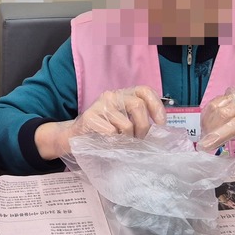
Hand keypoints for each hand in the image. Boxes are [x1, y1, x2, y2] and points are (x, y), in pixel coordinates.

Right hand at [37, 86, 166, 158]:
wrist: (74, 136)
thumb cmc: (103, 131)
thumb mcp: (122, 120)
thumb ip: (138, 119)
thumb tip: (159, 132)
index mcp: (123, 94)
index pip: (145, 91)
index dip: (157, 107)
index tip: (160, 124)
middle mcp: (112, 95)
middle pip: (138, 107)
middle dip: (143, 128)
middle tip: (139, 140)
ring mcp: (100, 105)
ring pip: (126, 125)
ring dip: (128, 139)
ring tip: (121, 143)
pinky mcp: (90, 117)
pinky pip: (112, 133)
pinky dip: (113, 143)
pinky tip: (107, 143)